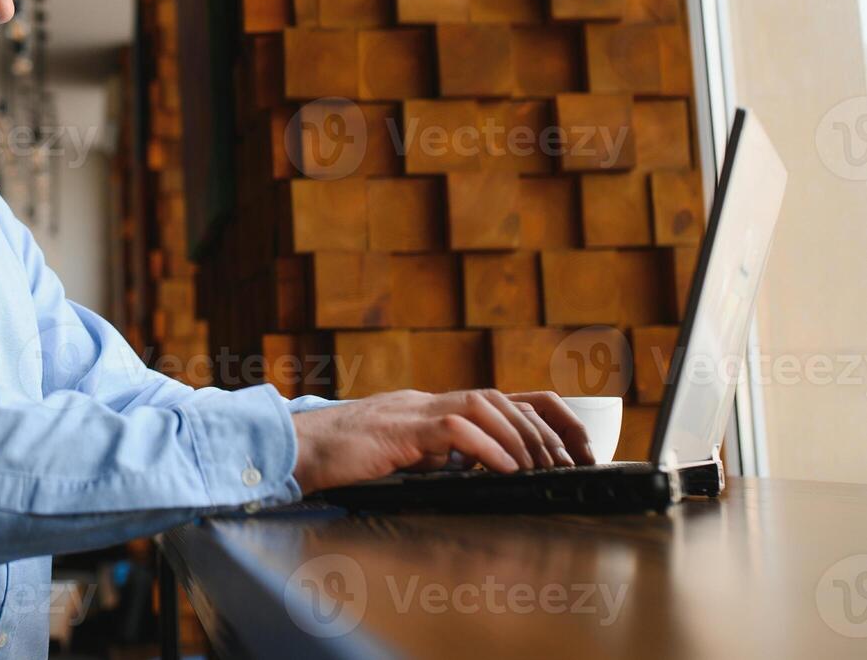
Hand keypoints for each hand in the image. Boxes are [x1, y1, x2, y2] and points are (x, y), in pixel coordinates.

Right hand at [291, 389, 594, 493]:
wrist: (291, 450)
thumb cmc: (338, 460)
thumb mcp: (400, 458)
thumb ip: (435, 457)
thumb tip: (478, 471)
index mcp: (429, 408)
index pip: (501, 399)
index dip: (545, 418)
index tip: (577, 448)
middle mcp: (425, 402)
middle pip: (501, 398)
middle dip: (544, 431)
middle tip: (568, 464)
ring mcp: (411, 411)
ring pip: (483, 405)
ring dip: (519, 437)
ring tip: (538, 468)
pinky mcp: (396, 430)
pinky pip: (452, 430)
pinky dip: (485, 449)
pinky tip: (503, 469)